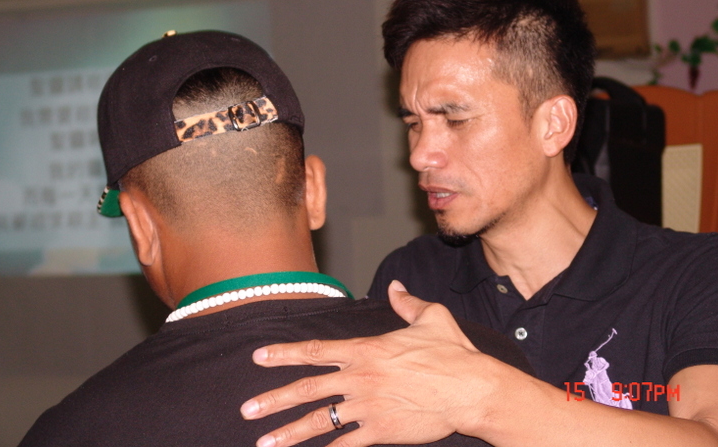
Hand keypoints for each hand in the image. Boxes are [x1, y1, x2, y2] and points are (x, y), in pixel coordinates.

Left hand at [240, 280, 497, 446]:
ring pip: (318, 421)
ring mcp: (367, 407)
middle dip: (273, 399)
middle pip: (307, 388)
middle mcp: (359, 378)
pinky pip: (344, 445)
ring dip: (288, 433)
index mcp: (366, 350)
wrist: (471, 388)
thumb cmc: (452, 353)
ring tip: (264, 442)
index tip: (258, 357)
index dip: (284, 354)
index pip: (316, 350)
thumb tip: (396, 286)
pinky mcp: (380, 432)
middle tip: (247, 409)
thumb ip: (408, 303)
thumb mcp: (432, 318)